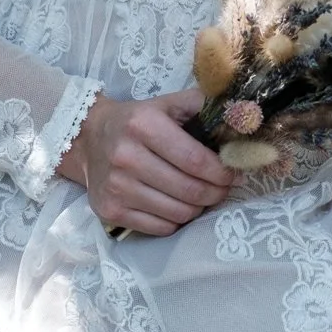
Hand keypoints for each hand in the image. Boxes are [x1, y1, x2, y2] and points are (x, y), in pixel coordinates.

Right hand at [56, 88, 237, 238]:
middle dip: (216, 192)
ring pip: (177, 213)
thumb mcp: (169, 103)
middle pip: (188, 189)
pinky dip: (177, 221)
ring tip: (202, 196)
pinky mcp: (109, 211)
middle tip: (225, 188)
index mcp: (143, 125)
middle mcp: (126, 157)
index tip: (236, 174)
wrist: (89, 139)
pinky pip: (159, 228)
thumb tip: (243, 115)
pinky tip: (179, 205)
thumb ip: (204, 105)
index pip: (194, 159)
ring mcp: (116, 188)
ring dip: (199, 208)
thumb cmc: (138, 120)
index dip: (222, 171)